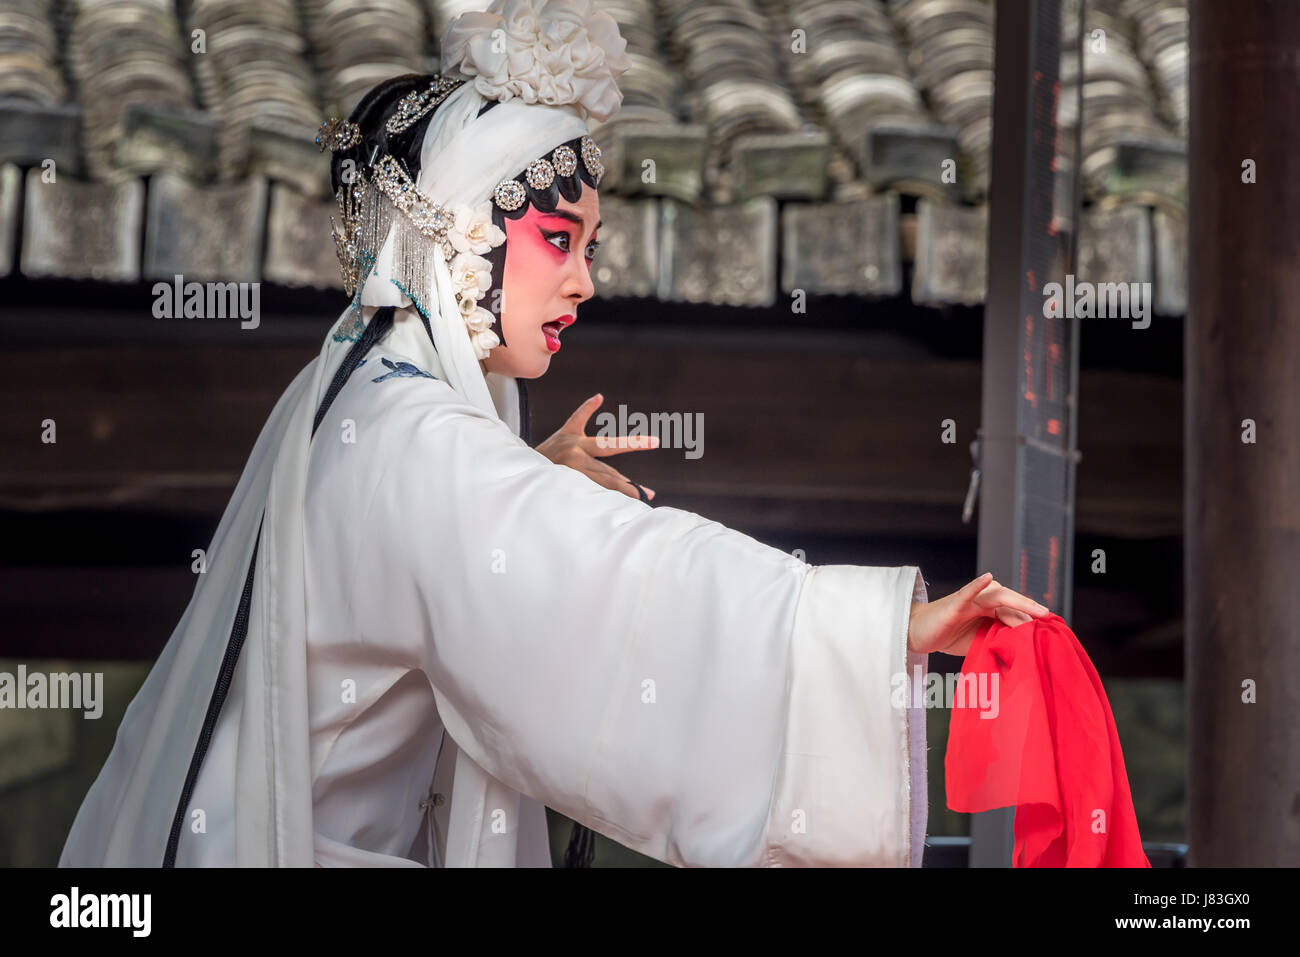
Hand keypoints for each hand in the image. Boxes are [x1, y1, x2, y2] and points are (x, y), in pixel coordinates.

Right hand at [535, 393, 658, 500]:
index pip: (611, 443)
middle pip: (608, 473)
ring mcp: (568, 475)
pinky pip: (586, 496)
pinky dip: (602, 501)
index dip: (634, 443)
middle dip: (629, 485)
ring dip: (620, 494)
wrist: (519, 468)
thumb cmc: (548, 449)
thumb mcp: (565, 430)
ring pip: (600, 486)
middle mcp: (574, 457)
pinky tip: (614, 510)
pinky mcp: (562, 488)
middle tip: (648, 494)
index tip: (655, 442)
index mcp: (576, 442)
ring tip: (639, 501)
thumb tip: (600, 396)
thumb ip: (583, 413)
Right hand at [906, 573, 1049, 656]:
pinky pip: (967, 593)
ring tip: (1037, 611)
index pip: (1017, 612)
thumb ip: (1000, 645)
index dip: (1035, 619)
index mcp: (990, 609)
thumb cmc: (949, 635)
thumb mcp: (980, 643)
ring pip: (998, 597)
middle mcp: (983, 600)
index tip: (1055, 631)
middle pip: (1012, 603)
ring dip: (1019, 601)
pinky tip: (988, 578)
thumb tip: (1025, 660)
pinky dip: (977, 584)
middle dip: (1032, 612)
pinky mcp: (954, 605)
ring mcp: (969, 601)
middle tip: (1051, 623)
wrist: (918, 633)